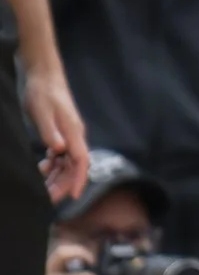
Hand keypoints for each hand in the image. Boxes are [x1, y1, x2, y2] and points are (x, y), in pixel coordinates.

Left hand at [22, 69, 86, 203]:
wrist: (44, 76)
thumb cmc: (43, 92)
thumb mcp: (42, 111)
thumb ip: (50, 131)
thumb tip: (59, 149)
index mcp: (74, 132)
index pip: (81, 161)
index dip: (79, 180)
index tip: (74, 196)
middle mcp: (75, 137)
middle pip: (75, 167)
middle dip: (63, 184)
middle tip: (46, 198)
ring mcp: (69, 136)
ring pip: (67, 164)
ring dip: (57, 177)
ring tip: (41, 188)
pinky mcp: (61, 134)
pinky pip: (61, 157)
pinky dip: (53, 166)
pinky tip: (42, 169)